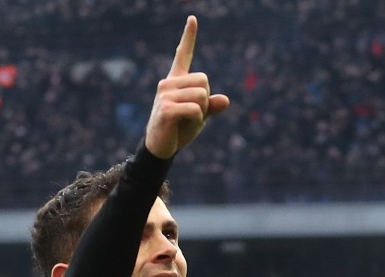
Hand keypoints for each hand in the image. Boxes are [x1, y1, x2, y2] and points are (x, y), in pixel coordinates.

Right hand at [144, 16, 229, 159]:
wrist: (160, 149)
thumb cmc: (178, 131)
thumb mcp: (200, 117)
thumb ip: (212, 106)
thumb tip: (225, 100)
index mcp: (176, 81)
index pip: (183, 55)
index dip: (189, 36)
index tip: (193, 18)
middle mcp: (168, 83)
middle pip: (204, 81)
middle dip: (205, 101)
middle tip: (190, 116)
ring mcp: (165, 94)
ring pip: (202, 96)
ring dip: (201, 114)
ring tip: (184, 123)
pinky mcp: (166, 108)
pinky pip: (196, 110)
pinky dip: (196, 122)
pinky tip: (181, 126)